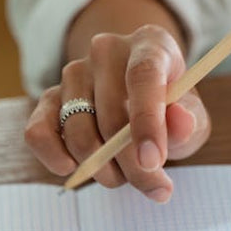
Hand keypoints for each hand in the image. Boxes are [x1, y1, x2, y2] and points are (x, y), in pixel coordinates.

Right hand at [25, 25, 211, 201]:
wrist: (139, 100)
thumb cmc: (170, 109)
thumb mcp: (191, 116)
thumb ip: (189, 122)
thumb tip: (181, 124)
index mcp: (149, 44)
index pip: (143, 75)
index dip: (147, 121)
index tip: (153, 162)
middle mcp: (107, 50)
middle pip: (111, 114)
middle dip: (132, 165)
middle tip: (153, 187)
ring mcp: (74, 73)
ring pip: (78, 131)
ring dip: (102, 169)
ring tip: (122, 176)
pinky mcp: (49, 97)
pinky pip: (38, 131)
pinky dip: (53, 157)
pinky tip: (73, 168)